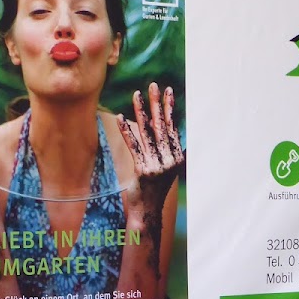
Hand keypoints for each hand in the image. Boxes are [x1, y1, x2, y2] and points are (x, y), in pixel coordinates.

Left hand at [117, 83, 183, 216]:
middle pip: (162, 126)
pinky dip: (127, 131)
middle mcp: (170, 159)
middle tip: (153, 85)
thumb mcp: (165, 169)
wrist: (148, 212)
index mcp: (178, 157)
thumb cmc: (154, 190)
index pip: (172, 126)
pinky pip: (134, 147)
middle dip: (157, 103)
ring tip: (136, 95)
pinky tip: (120, 118)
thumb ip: (167, 150)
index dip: (169, 108)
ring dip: (141, 112)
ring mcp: (158, 165)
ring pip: (148, 133)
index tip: (167, 91)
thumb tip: (165, 130)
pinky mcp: (144, 171)